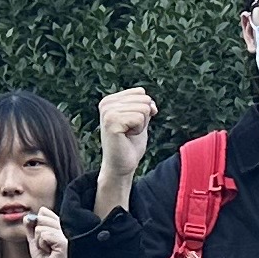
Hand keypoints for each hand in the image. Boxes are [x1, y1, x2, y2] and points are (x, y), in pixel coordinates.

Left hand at [23, 205, 72, 257]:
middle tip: (42, 244)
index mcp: (55, 226)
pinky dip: (42, 244)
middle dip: (36, 232)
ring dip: (38, 241)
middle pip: (42, 217)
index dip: (36, 222)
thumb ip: (30, 227)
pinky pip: (46, 235)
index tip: (38, 236)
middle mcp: (60, 229)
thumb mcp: (33, 239)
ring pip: (41, 228)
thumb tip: (27, 216)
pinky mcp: (62, 243)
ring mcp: (62, 235)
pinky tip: (48, 251)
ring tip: (45, 249)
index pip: (44, 211)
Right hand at [96, 87, 157, 212]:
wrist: (121, 165)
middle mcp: (106, 103)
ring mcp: (107, 112)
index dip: (144, 110)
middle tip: (130, 131)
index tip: (131, 124)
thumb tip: (152, 104)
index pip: (141, 92)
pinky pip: (139, 118)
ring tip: (128, 134)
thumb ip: (145, 106)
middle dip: (143, 118)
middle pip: (144, 99)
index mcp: (110, 100)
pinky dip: (138, 130)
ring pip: (143, 108)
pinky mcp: (111, 122)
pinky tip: (126, 137)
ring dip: (141, 125)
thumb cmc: (130, 143)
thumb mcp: (140, 119)